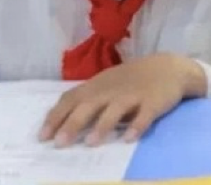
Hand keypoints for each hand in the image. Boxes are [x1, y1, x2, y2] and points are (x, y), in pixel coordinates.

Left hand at [40, 54, 205, 146]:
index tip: (42, 136)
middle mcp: (111, 90)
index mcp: (97, 86)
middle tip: (60, 144)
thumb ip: (86, 98)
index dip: (56, 117)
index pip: (71, 99)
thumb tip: (58, 121)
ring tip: (91, 143)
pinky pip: (144, 115)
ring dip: (102, 126)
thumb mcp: (105, 84)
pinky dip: (136, 126)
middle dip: (73, 124)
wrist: (168, 67)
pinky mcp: (153, 102)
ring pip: (115, 110)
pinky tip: (128, 138)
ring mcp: (133, 95)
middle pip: (89, 106)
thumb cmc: (130, 80)